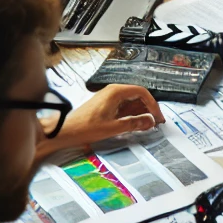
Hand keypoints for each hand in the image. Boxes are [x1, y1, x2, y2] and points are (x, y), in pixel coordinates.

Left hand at [39, 84, 162, 158]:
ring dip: (141, 112)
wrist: (64, 131)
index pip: (142, 92)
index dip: (153, 105)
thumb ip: (134, 123)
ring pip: (131, 102)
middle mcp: (113, 91)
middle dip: (148, 109)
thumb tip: (151, 122)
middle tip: (156, 123)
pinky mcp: (105, 105)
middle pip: (138, 96)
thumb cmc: (86, 128)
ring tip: (147, 125)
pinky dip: (132, 114)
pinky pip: (124, 107)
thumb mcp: (113, 127)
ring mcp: (109, 98)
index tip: (158, 117)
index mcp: (116, 92)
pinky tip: (135, 124)